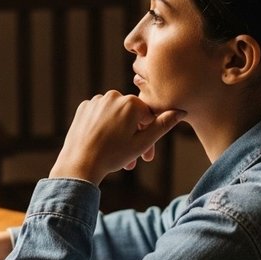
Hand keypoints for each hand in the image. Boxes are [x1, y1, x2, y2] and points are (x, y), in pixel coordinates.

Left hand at [50, 91, 185, 183]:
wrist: (79, 164)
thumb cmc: (113, 155)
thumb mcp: (142, 143)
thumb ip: (163, 125)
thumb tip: (181, 111)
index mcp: (131, 103)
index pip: (148, 117)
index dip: (149, 138)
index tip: (146, 157)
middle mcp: (114, 96)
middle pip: (131, 116)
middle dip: (133, 137)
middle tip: (131, 162)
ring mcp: (96, 100)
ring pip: (116, 115)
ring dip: (119, 133)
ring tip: (116, 154)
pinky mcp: (84, 107)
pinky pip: (100, 115)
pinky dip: (104, 127)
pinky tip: (102, 143)